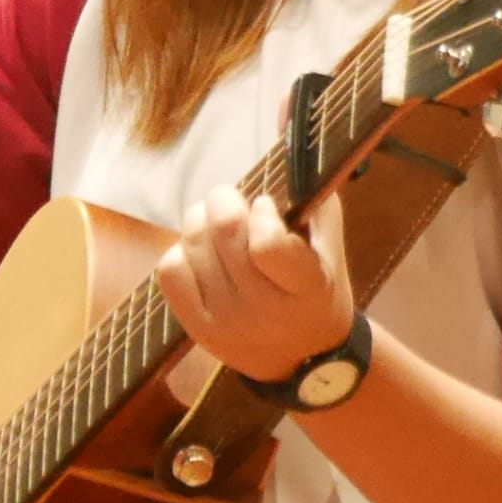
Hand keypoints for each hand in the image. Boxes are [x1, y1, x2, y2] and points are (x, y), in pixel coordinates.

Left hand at [153, 182, 354, 383]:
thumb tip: (290, 140)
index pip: (267, 244)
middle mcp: (265, 311)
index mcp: (306, 288)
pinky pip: (170, 272)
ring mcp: (228, 323)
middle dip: (223, 200)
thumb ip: (317, 200)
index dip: (261, 213)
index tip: (266, 207)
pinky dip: (180, 252)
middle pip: (224, 234)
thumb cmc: (318, 293)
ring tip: (215, 224)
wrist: (304, 362)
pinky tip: (199, 254)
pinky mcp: (199, 330)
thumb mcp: (331, 251)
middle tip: (230, 199)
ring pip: (193, 246)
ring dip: (200, 222)